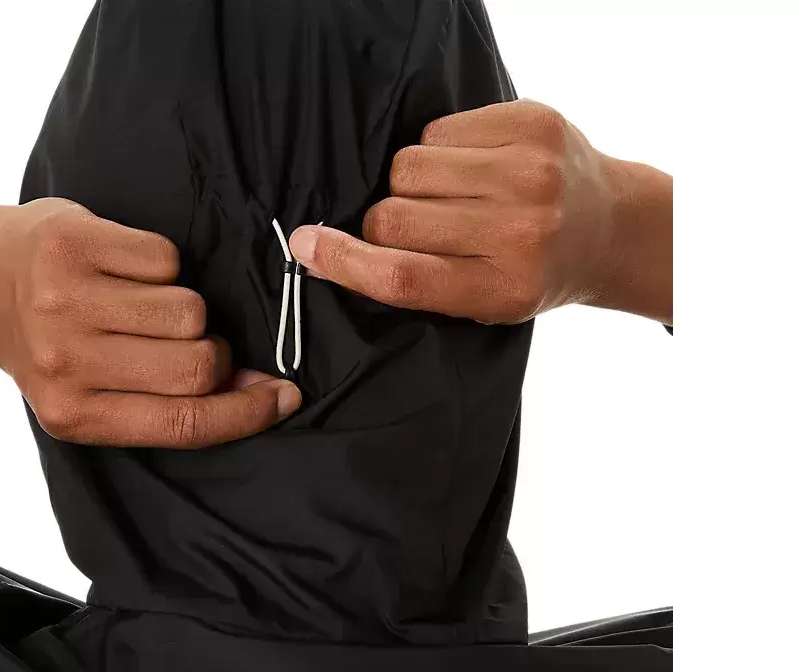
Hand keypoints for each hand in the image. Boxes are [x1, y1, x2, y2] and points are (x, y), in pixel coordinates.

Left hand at [0, 198, 300, 446]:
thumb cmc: (46, 341)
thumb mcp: (89, 393)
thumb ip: (165, 400)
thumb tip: (261, 391)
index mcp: (73, 414)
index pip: (183, 422)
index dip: (246, 413)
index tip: (282, 397)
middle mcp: (65, 362)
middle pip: (196, 366)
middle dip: (214, 353)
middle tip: (192, 343)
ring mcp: (65, 301)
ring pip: (189, 310)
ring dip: (184, 306)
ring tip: (145, 304)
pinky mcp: (72, 244)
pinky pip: (167, 259)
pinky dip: (161, 264)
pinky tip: (125, 269)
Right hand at [288, 100, 671, 324]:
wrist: (611, 228)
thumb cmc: (534, 273)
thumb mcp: (482, 302)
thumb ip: (414, 282)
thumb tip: (320, 249)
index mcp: (506, 287)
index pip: (403, 276)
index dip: (344, 261)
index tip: (305, 246)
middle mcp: (522, 228)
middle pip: (395, 218)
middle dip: (385, 224)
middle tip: (416, 230)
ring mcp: (530, 170)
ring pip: (407, 167)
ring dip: (408, 184)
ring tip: (444, 197)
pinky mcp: (530, 123)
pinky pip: (436, 131)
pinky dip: (437, 151)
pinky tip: (467, 168)